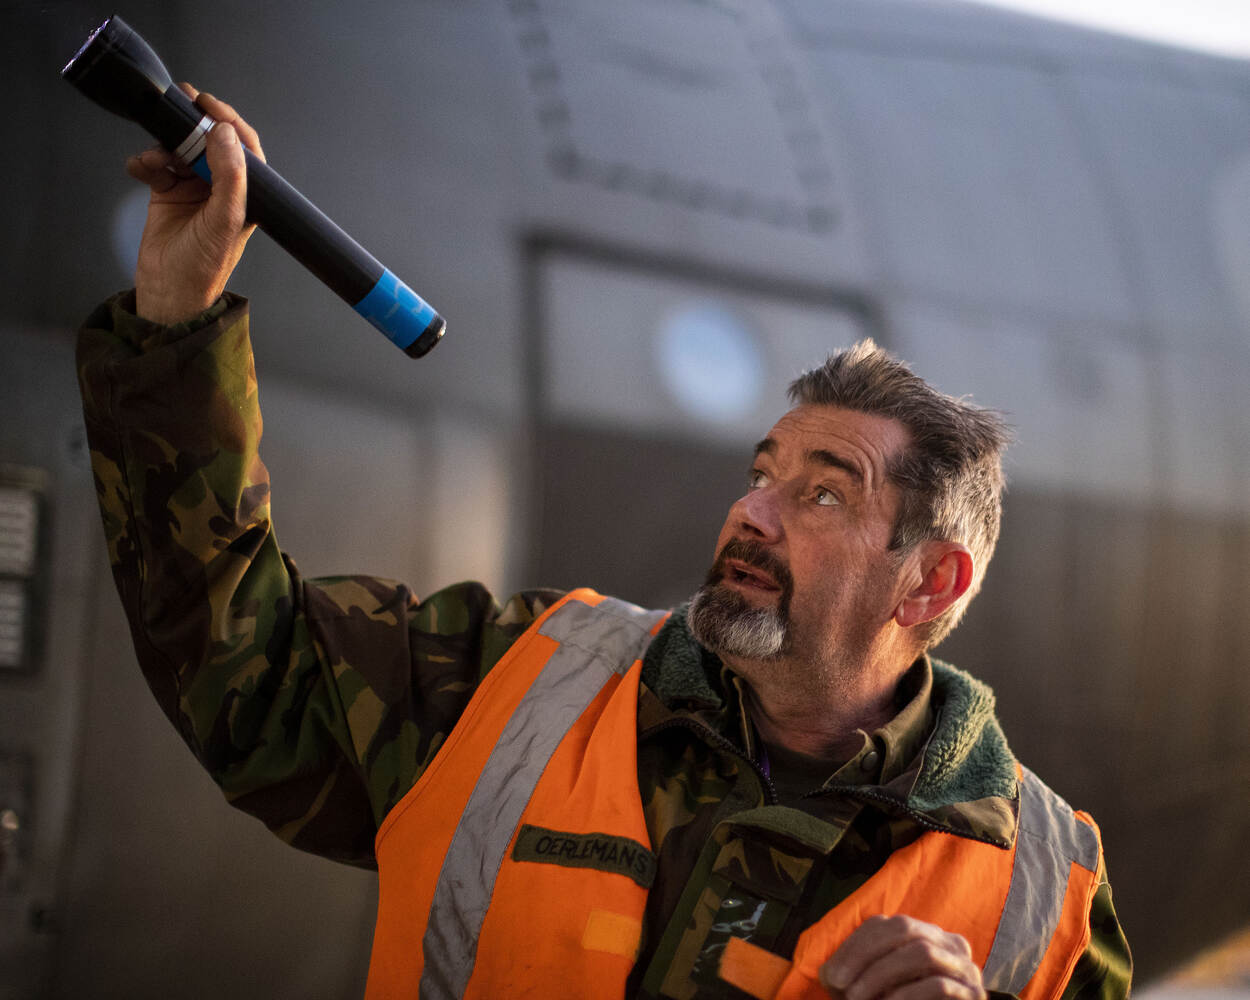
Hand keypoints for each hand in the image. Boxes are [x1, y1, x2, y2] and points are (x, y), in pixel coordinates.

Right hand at [126, 85, 265, 324]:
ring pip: (179, 148)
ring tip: (156, 159)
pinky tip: (142, 169)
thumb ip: (229, 176)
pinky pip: (155, 163)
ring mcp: (193, 189)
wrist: (169, 291)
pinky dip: (146, 161)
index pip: (243, 147)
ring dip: (164, 146)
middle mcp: (221, 188)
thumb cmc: (204, 265)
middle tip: (176, 107)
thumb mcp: (224, 219)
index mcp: (245, 194)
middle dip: (191, 124)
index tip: (208, 103)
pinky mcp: (166, 192)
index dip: (228, 121)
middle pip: (208, 141)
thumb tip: (224, 133)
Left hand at [819, 916, 985, 999]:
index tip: (830, 975)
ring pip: (922, 953)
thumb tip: (829, 973)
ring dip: (882, 974)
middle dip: (865, 955)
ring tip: (857, 998)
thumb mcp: (873, 988)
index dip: (853, 946)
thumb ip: (852, 974)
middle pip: (904, 928)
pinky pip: (940, 985)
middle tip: (839, 984)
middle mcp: (949, 944)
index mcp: (924, 933)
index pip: (884, 924)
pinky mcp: (974, 995)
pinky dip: (907, 995)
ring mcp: (966, 968)